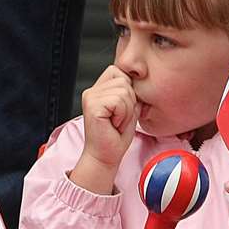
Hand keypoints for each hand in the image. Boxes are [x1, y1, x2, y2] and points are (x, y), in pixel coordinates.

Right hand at [73, 66, 138, 190]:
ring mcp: (90, 97)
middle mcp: (91, 91)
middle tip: (119, 119)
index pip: (119, 72)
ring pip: (124, 90)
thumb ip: (130, 92)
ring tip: (116, 122)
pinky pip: (119, 101)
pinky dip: (122, 115)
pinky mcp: (93, 106)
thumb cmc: (115, 136)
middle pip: (124, 80)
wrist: (105, 156)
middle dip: (129, 101)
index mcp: (98, 89)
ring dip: (126, 110)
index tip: (121, 110)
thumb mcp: (128, 108)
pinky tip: (113, 124)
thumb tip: (138, 80)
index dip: (128, 90)